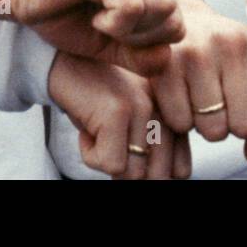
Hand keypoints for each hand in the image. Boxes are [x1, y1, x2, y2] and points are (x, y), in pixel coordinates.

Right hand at [0, 0, 185, 74]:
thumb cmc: (64, 17)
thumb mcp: (109, 45)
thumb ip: (139, 55)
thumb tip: (165, 60)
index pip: (178, 22)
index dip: (151, 43)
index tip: (119, 40)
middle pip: (174, 16)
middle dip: (143, 38)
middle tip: (111, 33)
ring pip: (161, 8)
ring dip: (130, 30)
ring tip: (102, 23)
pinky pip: (132, 6)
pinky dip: (114, 24)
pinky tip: (94, 18)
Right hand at [48, 51, 191, 179]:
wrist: (66, 64)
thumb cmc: (97, 101)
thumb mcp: (133, 126)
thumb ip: (152, 150)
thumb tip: (150, 181)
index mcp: (175, 113)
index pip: (180, 170)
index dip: (148, 169)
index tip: (125, 145)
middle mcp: (166, 109)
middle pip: (157, 176)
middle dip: (127, 168)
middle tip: (107, 139)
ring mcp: (144, 109)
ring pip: (134, 174)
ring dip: (106, 160)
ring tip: (97, 129)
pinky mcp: (119, 111)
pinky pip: (110, 164)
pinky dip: (90, 154)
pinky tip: (87, 126)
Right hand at [150, 0, 246, 163]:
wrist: (180, 26)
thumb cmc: (228, 64)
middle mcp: (235, 44)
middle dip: (236, 126)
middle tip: (223, 101)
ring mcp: (198, 52)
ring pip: (214, 130)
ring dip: (207, 125)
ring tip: (201, 96)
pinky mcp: (164, 65)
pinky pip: (181, 124)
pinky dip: (181, 119)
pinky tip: (181, 95)